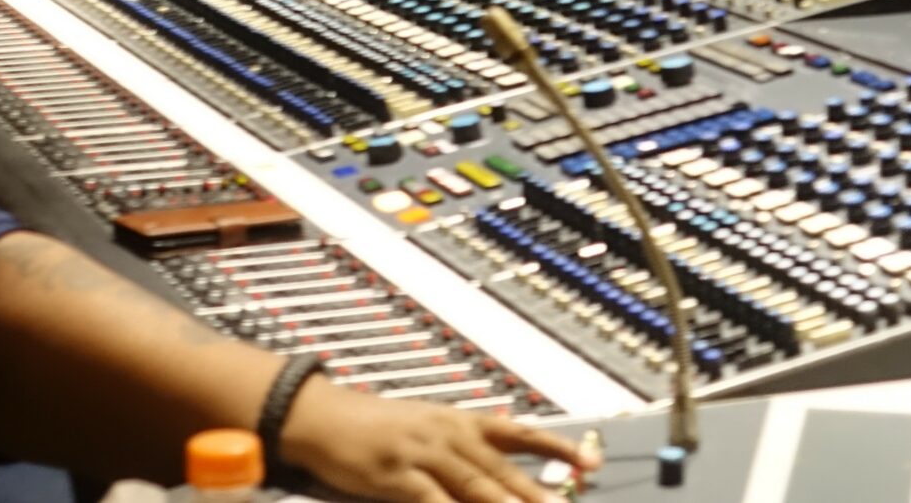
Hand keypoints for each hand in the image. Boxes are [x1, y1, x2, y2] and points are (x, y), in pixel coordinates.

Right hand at [277, 377, 594, 502]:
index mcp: (459, 421)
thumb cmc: (371, 425)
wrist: (321, 416)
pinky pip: (434, 502)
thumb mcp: (425, 427)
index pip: (518, 432)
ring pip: (478, 487)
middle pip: (504, 470)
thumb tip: (499, 465)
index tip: (589, 462)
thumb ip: (462, 447)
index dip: (556, 448)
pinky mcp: (399, 475)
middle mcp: (449, 434)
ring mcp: (425, 454)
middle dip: (539, 494)